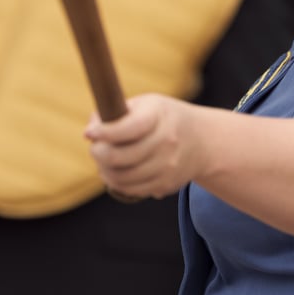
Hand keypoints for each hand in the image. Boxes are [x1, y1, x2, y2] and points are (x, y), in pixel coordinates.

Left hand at [85, 94, 205, 198]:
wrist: (202, 141)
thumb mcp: (146, 105)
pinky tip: (116, 172)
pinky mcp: (166, 184)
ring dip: (105, 171)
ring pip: (122, 177)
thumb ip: (117, 113)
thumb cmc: (163, 119)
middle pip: (120, 157)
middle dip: (99, 153)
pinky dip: (118, 183)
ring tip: (103, 161)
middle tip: (95, 148)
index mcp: (158, 115)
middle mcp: (166, 141)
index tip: (90, 133)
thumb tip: (90, 133)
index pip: (127, 128)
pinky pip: (132, 189)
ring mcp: (168, 166)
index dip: (104, 132)